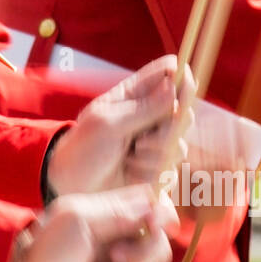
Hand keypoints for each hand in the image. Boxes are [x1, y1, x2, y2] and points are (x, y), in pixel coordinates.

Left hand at [6, 183, 177, 261]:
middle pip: (160, 249)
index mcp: (114, 216)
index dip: (162, 219)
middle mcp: (122, 242)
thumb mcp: (77, 220)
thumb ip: (117, 213)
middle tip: (115, 258)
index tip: (152, 226)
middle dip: (142, 257)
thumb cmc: (46, 247)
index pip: (154, 211)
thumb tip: (152, 207)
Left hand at [45, 55, 190, 195]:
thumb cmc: (83, 149)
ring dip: (154, 154)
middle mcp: (149, 116)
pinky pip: (172, 169)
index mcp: (133, 95)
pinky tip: (130, 171)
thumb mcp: (108, 123)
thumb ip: (143, 108)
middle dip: (168, 128)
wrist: (74, 186)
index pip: (167, 74)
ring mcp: (155, 142)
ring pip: (179, 144)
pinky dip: (150, 171)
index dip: (181, 76)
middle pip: (183, 111)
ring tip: (128, 157)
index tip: (186, 82)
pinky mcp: (158, 167)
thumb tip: (173, 86)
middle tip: (141, 140)